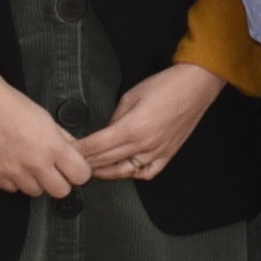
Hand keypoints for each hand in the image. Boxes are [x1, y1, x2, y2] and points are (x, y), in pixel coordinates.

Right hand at [0, 70, 90, 199]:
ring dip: (37, 182)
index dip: (79, 172)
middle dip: (61, 182)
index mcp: (53, 147)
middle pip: (61, 191)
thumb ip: (64, 141)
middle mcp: (36, 163)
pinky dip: (16, 181)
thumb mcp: (48, 120)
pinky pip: (13, 190)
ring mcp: (14, 171)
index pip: (81, 176)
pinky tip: (15, 166)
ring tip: (32, 166)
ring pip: (36, 192)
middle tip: (55, 171)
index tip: (74, 167)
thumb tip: (76, 155)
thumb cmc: (15, 106)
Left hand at [74, 62, 223, 185]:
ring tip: (90, 170)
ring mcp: (157, 152)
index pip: (95, 146)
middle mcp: (144, 145)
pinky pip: (146, 173)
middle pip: (105, 161)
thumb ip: (115, 118)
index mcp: (132, 128)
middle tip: (69, 164)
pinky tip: (122, 171)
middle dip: (84, 163)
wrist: (196, 86)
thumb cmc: (165, 85)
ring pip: (123, 172)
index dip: (77, 151)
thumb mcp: (131, 96)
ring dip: (103, 173)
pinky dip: (131, 175)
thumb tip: (105, 132)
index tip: (64, 152)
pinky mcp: (168, 154)